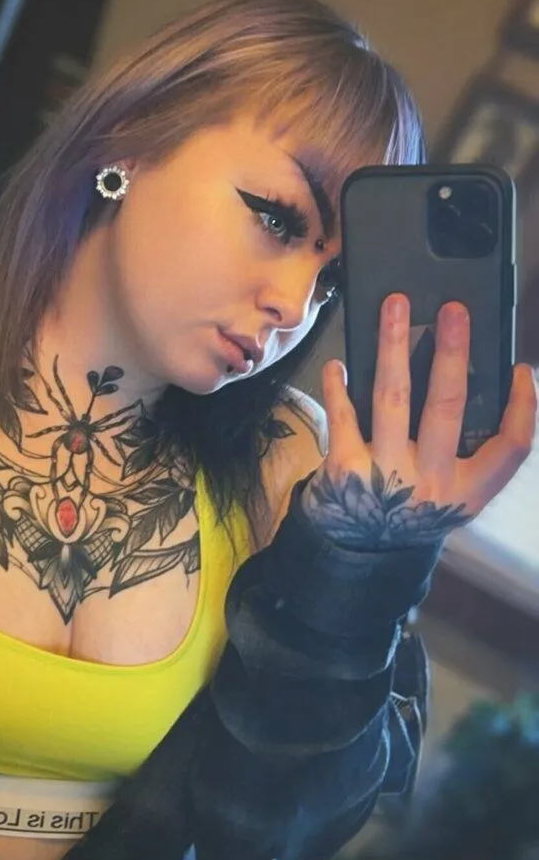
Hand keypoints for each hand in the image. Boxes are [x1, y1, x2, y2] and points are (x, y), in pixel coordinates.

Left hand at [301, 293, 536, 548]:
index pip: (510, 448)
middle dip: (451, 352)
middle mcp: (430, 484)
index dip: (523, 407)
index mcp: (466, 492)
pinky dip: (339, 386)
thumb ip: (461, 450)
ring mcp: (386, 476)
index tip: (521, 369)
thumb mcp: (446, 492)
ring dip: (393, 347)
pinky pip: (344, 415)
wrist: (354, 553)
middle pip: (447, 407)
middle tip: (454, 309)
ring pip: (393, 398)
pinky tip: (340, 364)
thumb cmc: (407, 507)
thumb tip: (466, 377)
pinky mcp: (345, 469)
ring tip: (396, 307)